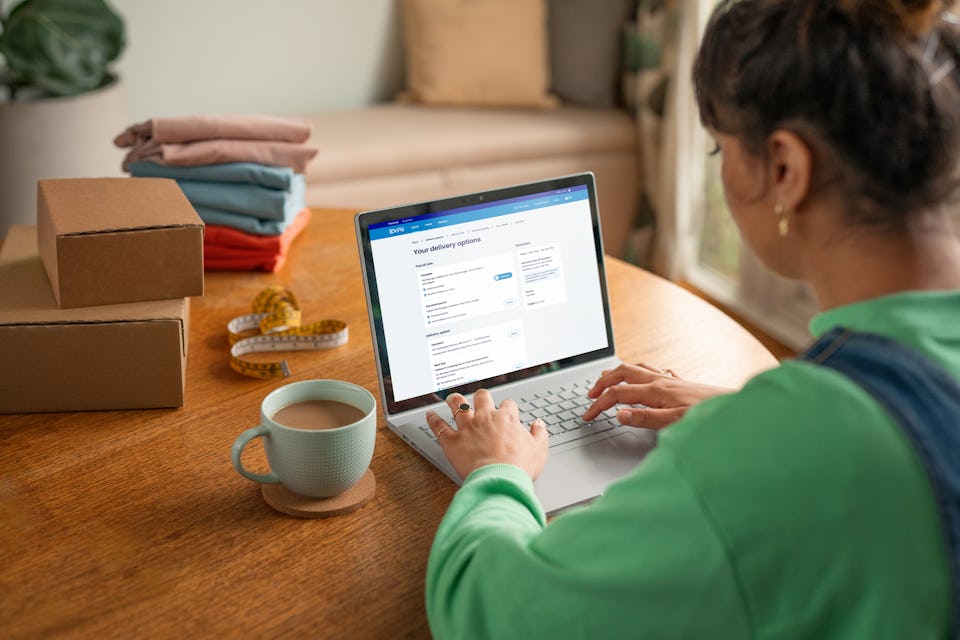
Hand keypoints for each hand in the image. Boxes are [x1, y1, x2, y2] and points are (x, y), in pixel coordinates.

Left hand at [426, 389, 549, 480]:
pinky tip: (430, 415)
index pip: (508, 405)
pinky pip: (439, 426)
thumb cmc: (519, 467)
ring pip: (457, 405)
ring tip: (451, 398)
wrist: (500, 479)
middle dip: (481, 396)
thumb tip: (539, 424)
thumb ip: (539, 434)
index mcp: (507, 419)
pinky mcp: (452, 441)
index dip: (507, 408)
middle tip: (479, 399)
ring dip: (454, 400)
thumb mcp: (539, 450)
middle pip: (482, 397)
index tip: (506, 412)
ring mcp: (467, 427)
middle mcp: (486, 417)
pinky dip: (433, 420)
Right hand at [582, 362, 732, 428]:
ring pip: (637, 368)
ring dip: (618, 373)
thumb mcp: (674, 422)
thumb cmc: (708, 416)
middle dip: (602, 382)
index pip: (617, 394)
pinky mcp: (680, 383)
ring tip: (607, 378)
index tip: (588, 415)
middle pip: (622, 373)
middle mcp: (661, 381)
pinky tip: (644, 376)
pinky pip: (654, 370)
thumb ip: (645, 418)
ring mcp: (670, 380)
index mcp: (655, 391)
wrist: (735, 408)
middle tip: (590, 394)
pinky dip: (640, 372)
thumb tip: (618, 415)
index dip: (599, 405)